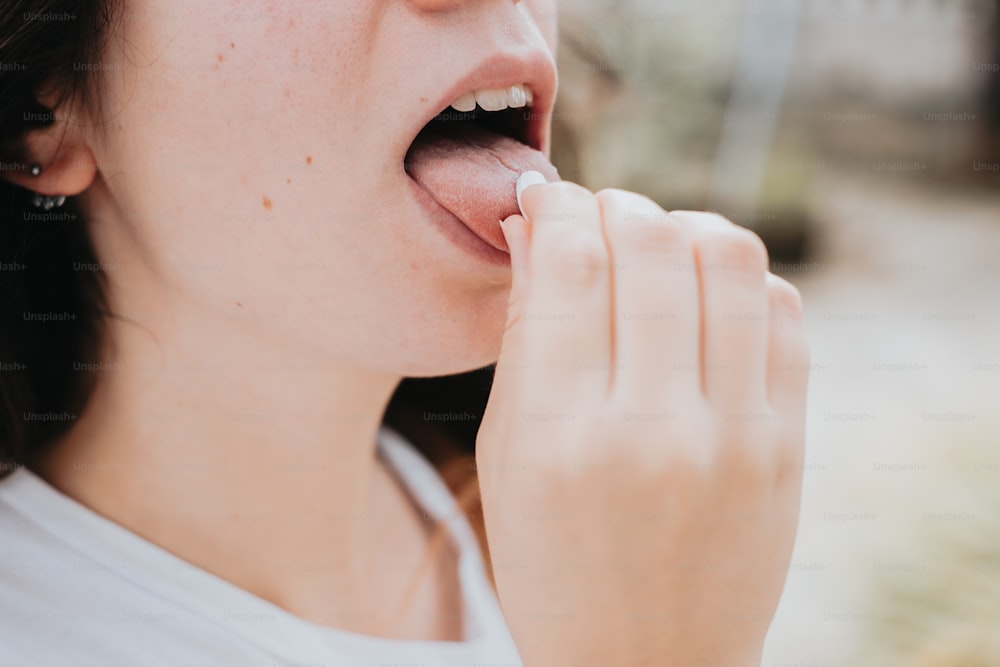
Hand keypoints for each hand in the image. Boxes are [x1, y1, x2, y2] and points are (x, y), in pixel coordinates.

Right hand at [476, 181, 809, 666]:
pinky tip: (707, 296)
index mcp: (560, 436)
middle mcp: (652, 430)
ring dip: (684, 226)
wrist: (645, 659)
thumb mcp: (508, 455)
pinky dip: (741, 278)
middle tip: (599, 218)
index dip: (557, 206)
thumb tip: (533, 229)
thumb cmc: (553, 560)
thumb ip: (522, 335)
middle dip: (616, 204)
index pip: (570, 264)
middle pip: (650, 244)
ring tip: (658, 247)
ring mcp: (734, 438)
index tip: (547, 199)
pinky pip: (783, 311)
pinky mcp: (787, 446)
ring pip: (729, 257)